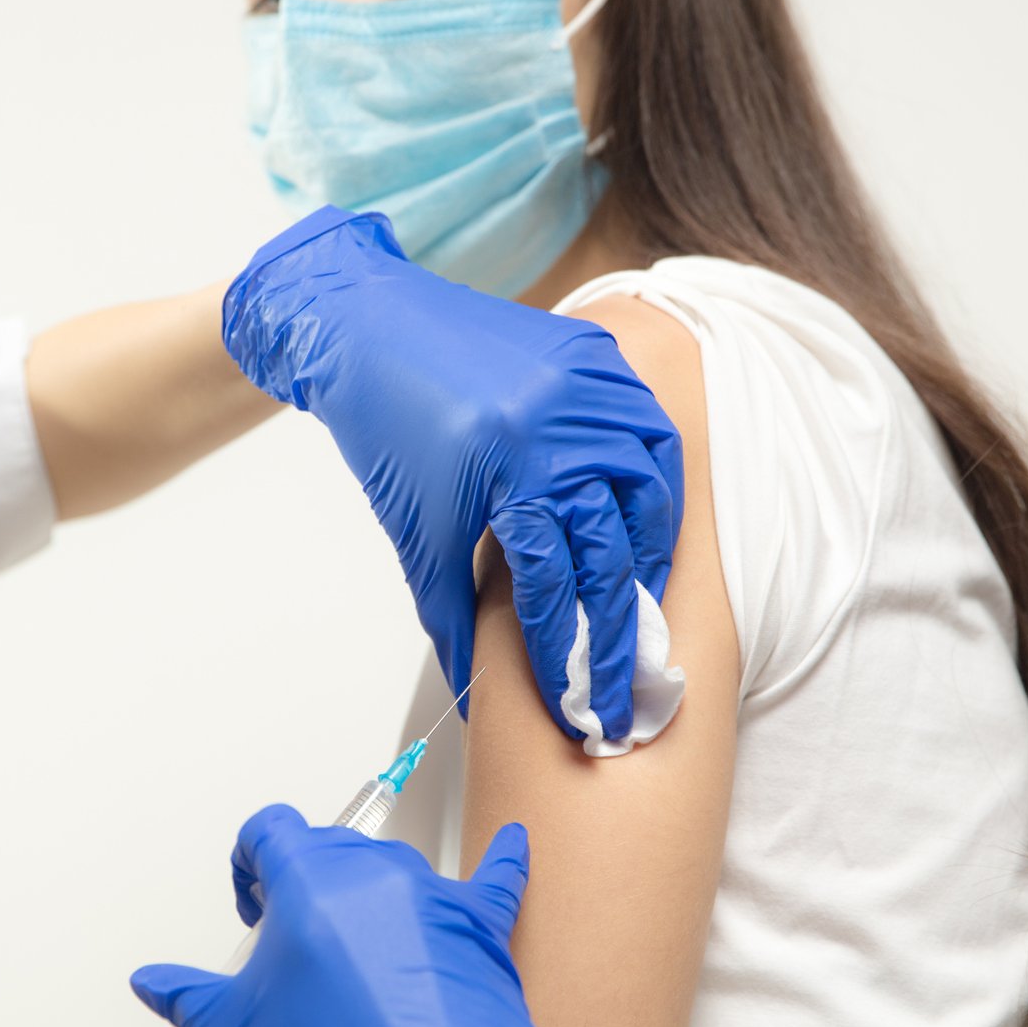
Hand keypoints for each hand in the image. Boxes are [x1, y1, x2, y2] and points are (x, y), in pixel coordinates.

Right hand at [131, 805, 606, 1026]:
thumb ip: (189, 997)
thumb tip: (156, 983)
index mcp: (310, 881)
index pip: (270, 830)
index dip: (250, 863)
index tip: (254, 899)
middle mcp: (376, 874)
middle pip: (329, 847)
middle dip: (303, 885)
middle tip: (294, 943)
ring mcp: (436, 896)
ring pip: (393, 868)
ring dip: (369, 897)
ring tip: (358, 960)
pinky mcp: (484, 927)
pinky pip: (497, 876)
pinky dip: (501, 862)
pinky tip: (512, 844)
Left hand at [224, 206, 683, 738]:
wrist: (373, 326)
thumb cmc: (388, 431)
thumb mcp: (416, 530)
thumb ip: (451, 615)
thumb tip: (475, 690)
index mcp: (509, 468)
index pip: (555, 579)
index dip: (563, 647)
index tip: (574, 700)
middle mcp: (561, 424)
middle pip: (610, 547)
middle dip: (613, 629)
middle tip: (618, 686)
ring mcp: (588, 385)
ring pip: (649, 489)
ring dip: (648, 557)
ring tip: (638, 610)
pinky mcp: (597, 358)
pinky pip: (649, 431)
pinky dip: (654, 487)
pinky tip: (644, 530)